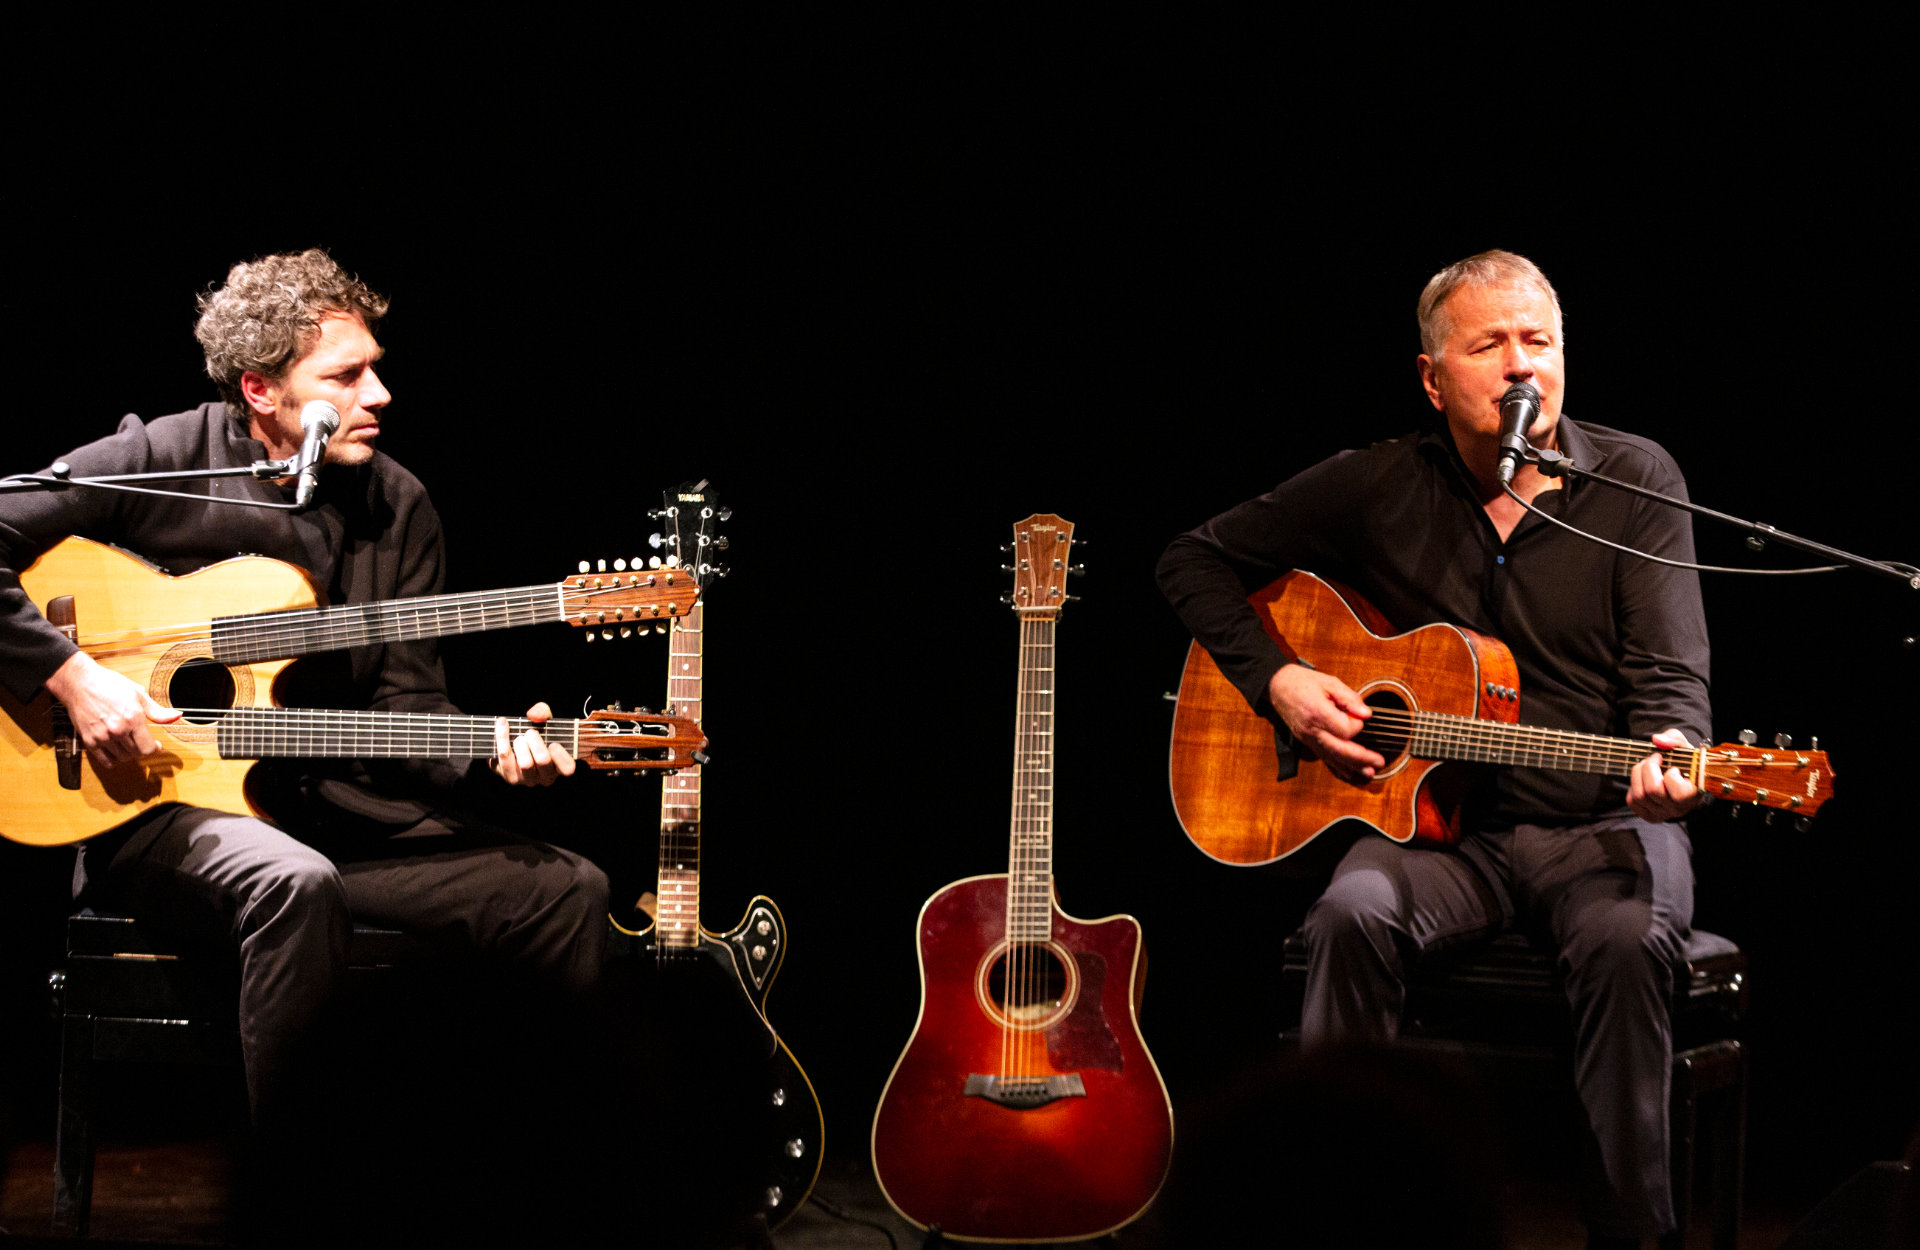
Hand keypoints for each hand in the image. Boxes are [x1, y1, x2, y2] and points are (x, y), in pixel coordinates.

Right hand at [43, 650, 179, 772]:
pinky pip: (105, 760)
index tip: (156, 745)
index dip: (155, 749)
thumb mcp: (138, 694)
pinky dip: (113, 759)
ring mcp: (102, 737)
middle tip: (141, 741)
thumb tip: (177, 716)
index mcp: (133, 718)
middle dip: (142, 749)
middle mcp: (118, 730)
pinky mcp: (89, 740)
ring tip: (129, 743)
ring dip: (129, 754)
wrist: (80, 682)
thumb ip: (157, 711)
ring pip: (122, 758)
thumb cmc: (109, 685)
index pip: (148, 748)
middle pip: (136, 754)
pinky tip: (116, 750)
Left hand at [490, 701, 575, 786]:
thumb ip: (543, 712)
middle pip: (543, 761)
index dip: (561, 756)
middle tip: (531, 732)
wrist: (512, 746)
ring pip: (526, 763)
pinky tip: (502, 725)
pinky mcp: (511, 777)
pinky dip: (502, 738)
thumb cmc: (534, 736)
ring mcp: (528, 780)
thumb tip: (534, 715)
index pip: (567, 768)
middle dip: (536, 742)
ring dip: (521, 744)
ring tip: (519, 737)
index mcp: (559, 765)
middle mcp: (546, 777)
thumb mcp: (543, 722)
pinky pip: (505, 757)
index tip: (553, 743)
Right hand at [1267, 663, 1383, 785]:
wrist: (1278, 687)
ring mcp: (1308, 740)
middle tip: (1379, 762)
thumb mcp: (1329, 682)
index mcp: (1318, 713)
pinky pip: (1324, 760)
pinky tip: (1351, 774)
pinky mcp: (1307, 743)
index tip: (1360, 715)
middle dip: (1362, 758)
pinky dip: (1339, 769)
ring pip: (1332, 759)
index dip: (1357, 724)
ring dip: (1352, 768)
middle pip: (1340, 750)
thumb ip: (1349, 698)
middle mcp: (1311, 730)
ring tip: (1370, 773)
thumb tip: (1366, 714)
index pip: (1345, 729)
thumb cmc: (1303, 683)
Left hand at [1627, 727, 1705, 821]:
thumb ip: (1674, 739)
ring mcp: (1663, 814)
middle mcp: (1678, 809)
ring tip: (1646, 766)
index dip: (1671, 775)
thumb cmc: (1686, 764)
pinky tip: (1643, 780)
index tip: (1673, 766)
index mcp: (1693, 795)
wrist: (1684, 780)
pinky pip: (1632, 801)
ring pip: (1639, 795)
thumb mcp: (1685, 748)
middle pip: (1653, 790)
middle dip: (1649, 768)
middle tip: (1654, 759)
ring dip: (1638, 774)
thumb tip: (1657, 740)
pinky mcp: (1649, 816)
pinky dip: (1633, 787)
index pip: (1679, 792)